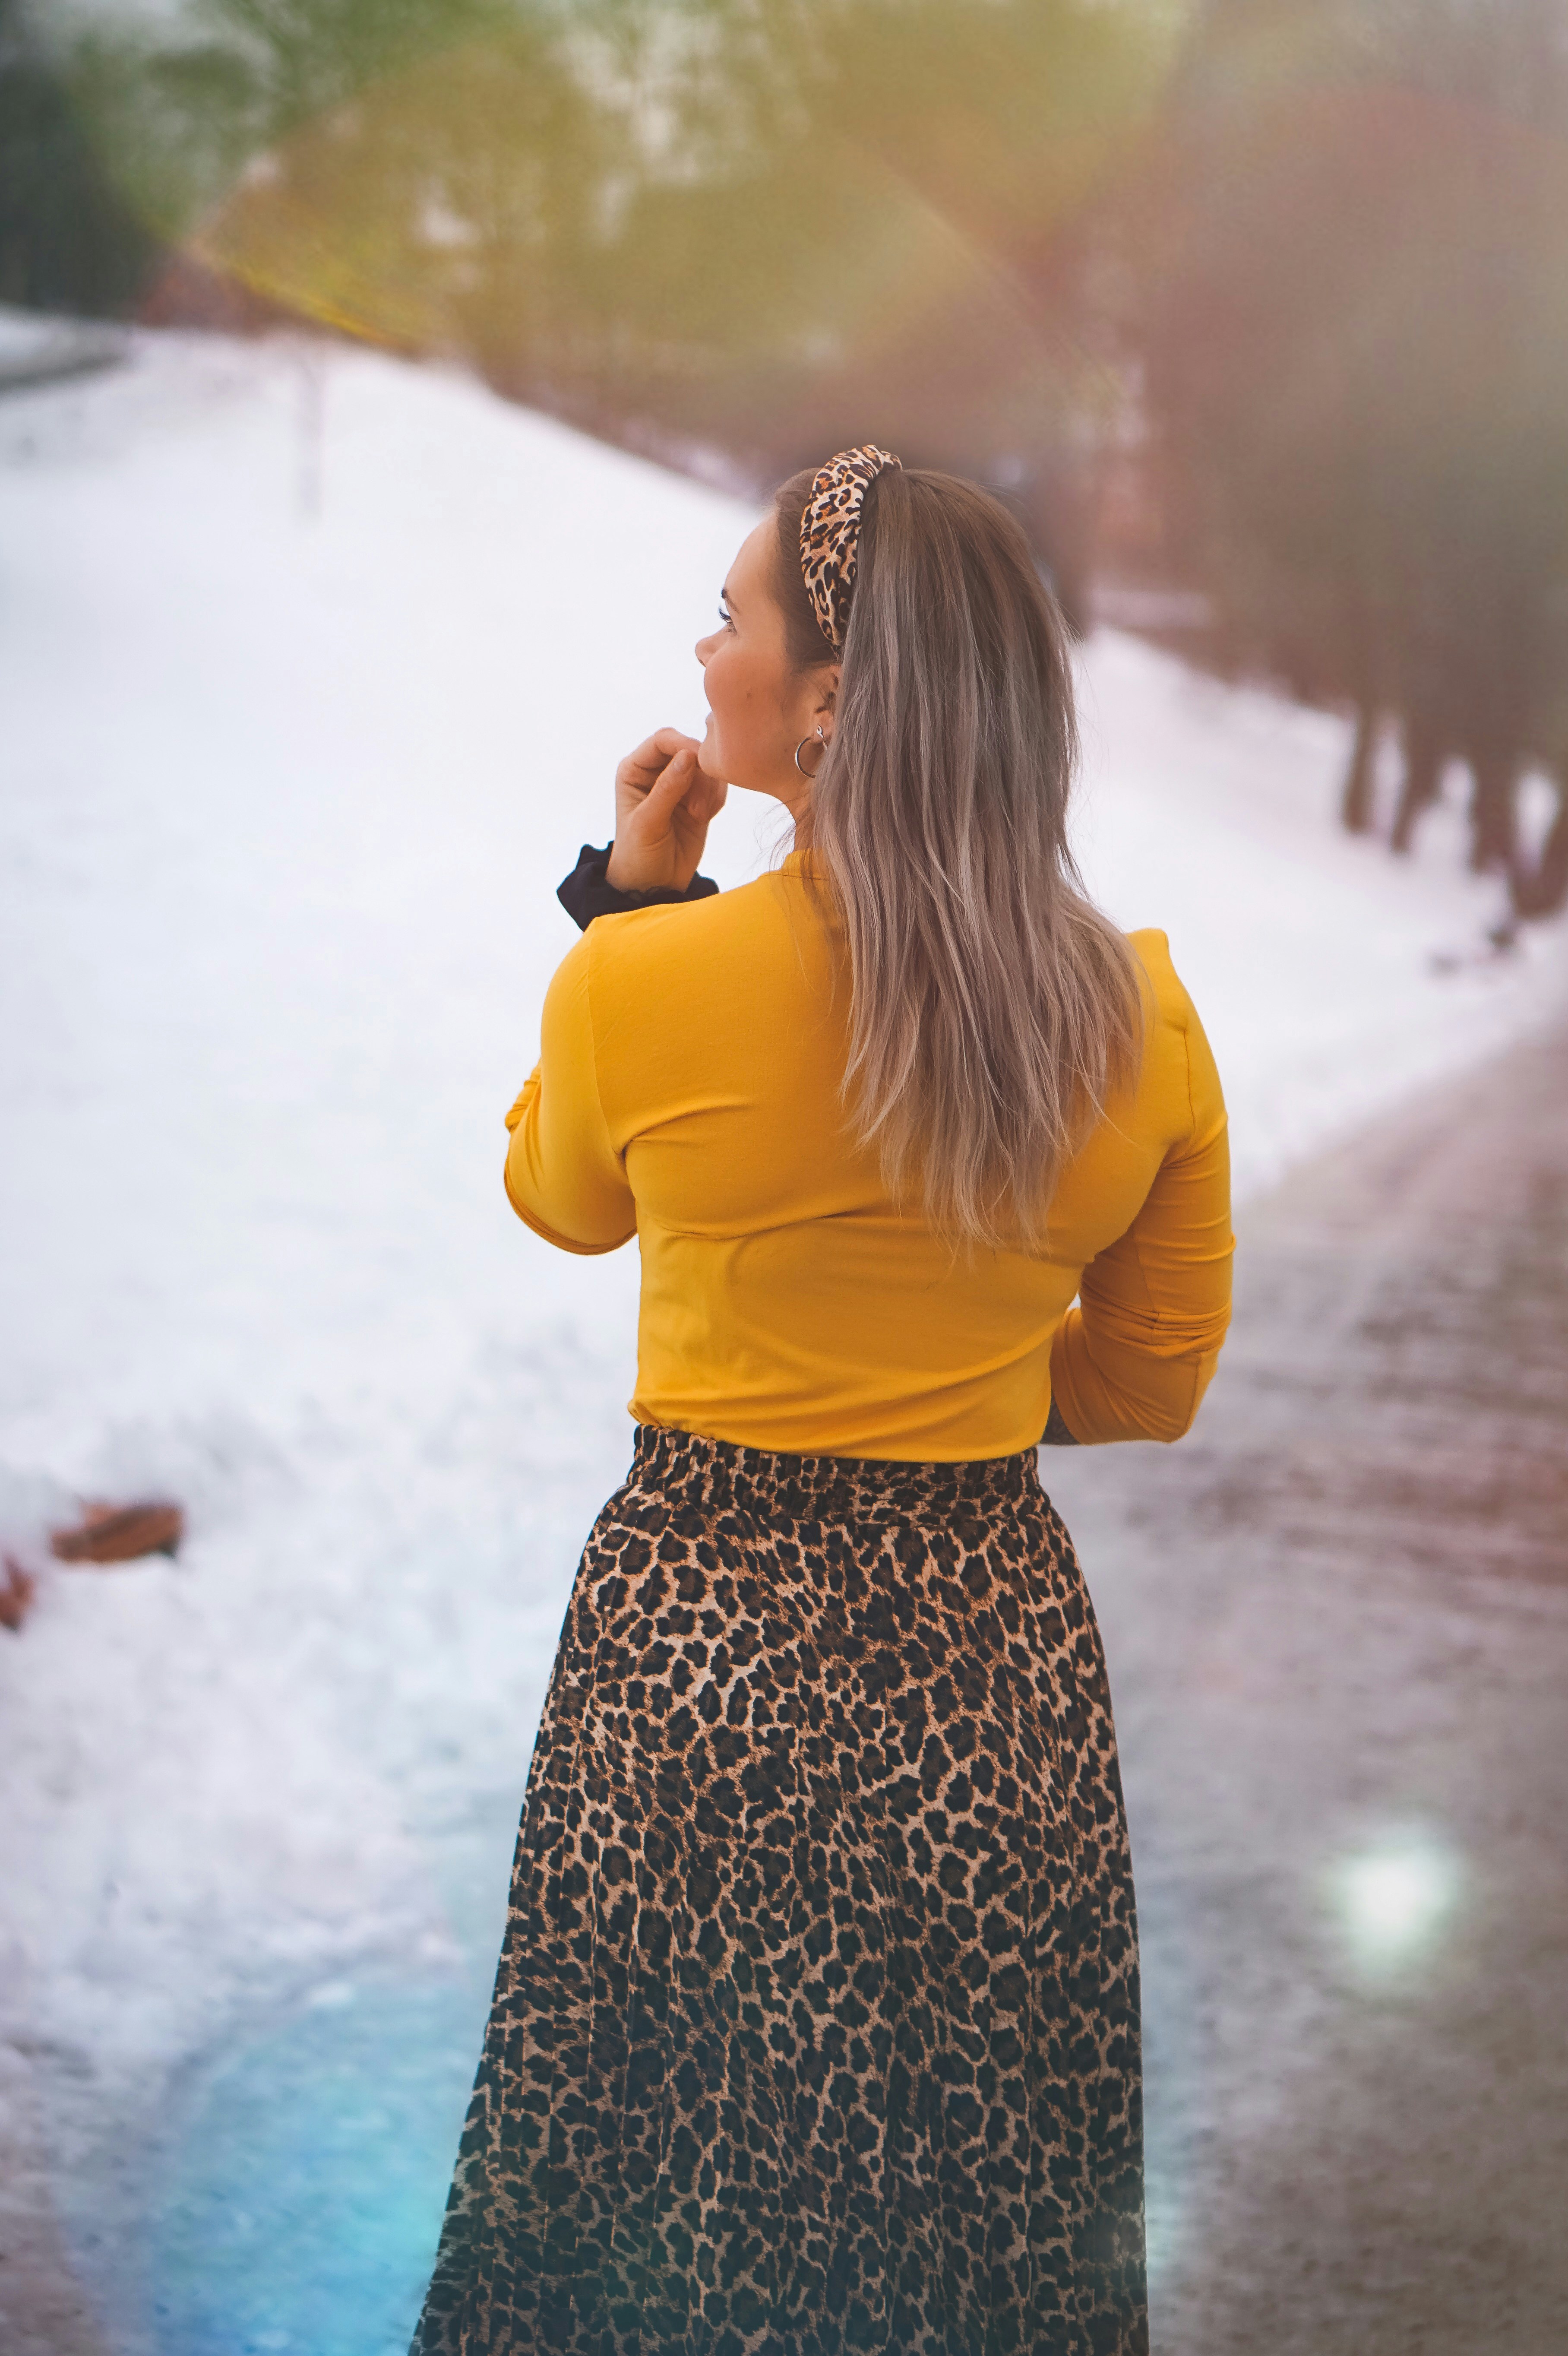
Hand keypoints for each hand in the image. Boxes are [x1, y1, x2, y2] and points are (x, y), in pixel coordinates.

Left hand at [606, 729, 726, 891]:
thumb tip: (689, 755)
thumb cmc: (638, 855)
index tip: (701, 765)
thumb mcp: (648, 823)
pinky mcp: (698, 798)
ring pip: (707, 767)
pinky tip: (705, 818)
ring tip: (699, 816)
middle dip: (700, 773)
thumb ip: (667, 789)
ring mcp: (679, 784)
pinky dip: (717, 798)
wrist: (654, 886)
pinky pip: (717, 785)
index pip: (663, 740)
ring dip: (710, 789)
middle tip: (698, 808)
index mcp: (635, 769)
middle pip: (689, 749)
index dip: (684, 745)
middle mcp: (656, 771)